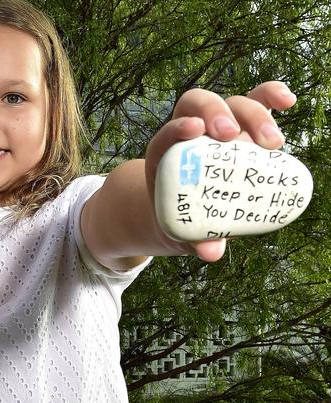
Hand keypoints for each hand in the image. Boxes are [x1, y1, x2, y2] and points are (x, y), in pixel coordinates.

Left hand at [146, 81, 296, 260]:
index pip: (168, 133)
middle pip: (200, 105)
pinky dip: (270, 97)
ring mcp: (220, 126)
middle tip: (230, 136)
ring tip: (272, 143)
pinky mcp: (245, 126)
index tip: (193, 130)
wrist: (193, 212)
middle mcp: (192, 132)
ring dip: (252, 114)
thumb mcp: (185, 232)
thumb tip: (211, 253)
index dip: (177, 127)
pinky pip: (257, 103)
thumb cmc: (184, 220)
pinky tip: (288, 101)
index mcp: (167, 154)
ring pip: (232, 103)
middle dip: (216, 113)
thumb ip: (194, 240)